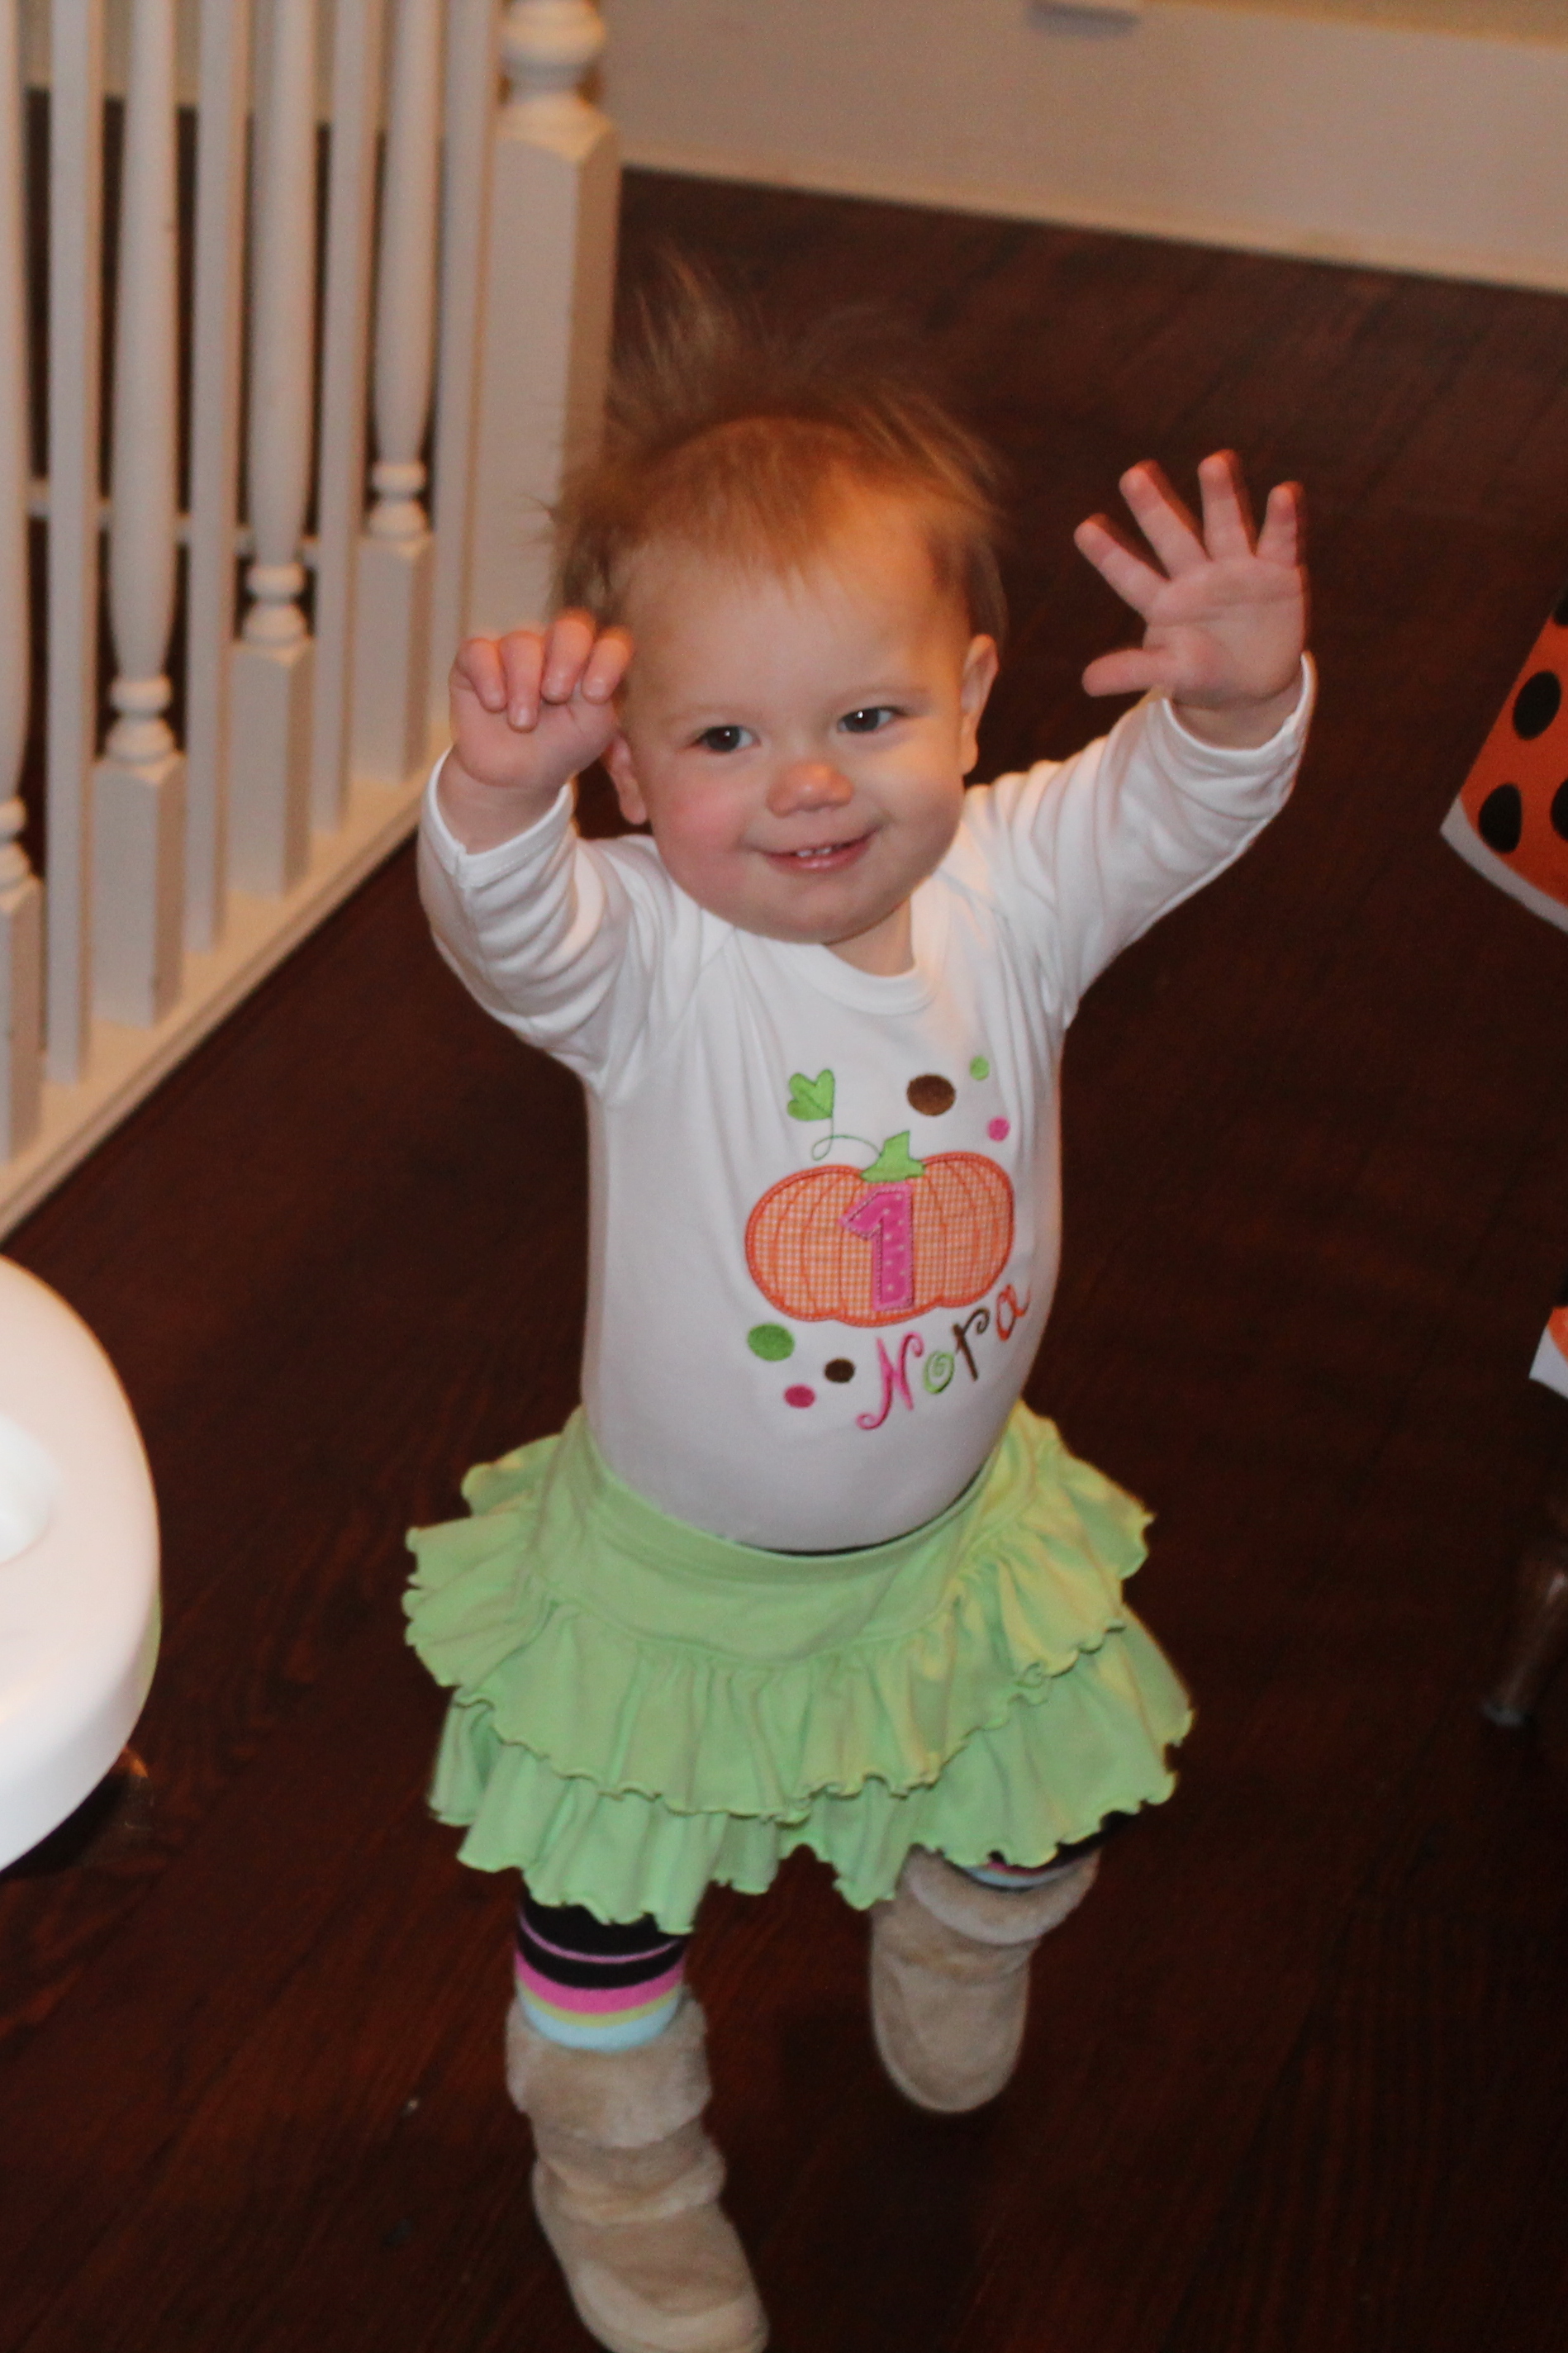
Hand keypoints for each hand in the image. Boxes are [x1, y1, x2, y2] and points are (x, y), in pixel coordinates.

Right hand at [440, 611, 631, 849]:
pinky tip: (494, 705)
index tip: (595, 694)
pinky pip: (479, 649)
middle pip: (570, 628)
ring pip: (521, 642)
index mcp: (592, 661)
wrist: (514, 775)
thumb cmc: (560, 747)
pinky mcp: (476, 657)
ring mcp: (516, 648)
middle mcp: (555, 646)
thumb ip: (604, 694)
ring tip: (522, 723)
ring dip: (524, 685)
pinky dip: (488, 678)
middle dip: (567, 659)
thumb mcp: (593, 728)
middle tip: (556, 694)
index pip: (610, 643)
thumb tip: (594, 669)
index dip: (607, 660)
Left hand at [1074, 453, 1305, 747]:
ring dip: (1220, 496)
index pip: (1132, 576)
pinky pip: (1280, 541)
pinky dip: (1283, 520)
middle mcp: (1198, 574)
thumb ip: (1133, 671)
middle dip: (1155, 508)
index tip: (1084, 528)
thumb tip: (1086, 683)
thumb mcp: (1172, 673)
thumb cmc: (1204, 672)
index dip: (1110, 555)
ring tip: (1213, 462)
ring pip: (1226, 526)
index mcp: (1165, 600)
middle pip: (1173, 538)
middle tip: (1132, 475)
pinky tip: (1284, 492)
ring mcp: (1238, 568)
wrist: (1256, 682)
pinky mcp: (1278, 571)